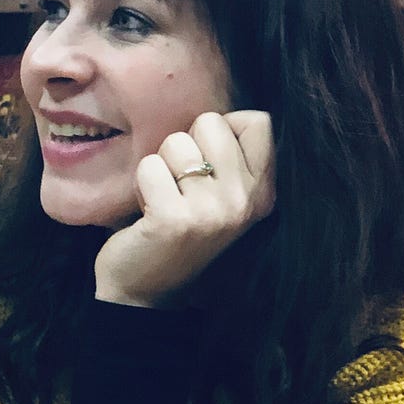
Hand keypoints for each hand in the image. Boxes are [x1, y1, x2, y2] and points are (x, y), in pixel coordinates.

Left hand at [94, 111, 274, 308]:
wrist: (145, 291)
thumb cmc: (178, 229)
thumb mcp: (220, 196)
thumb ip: (231, 157)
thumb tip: (226, 111)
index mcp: (263, 192)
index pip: (258, 121)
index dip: (222, 128)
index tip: (207, 162)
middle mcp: (245, 202)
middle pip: (211, 122)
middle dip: (185, 145)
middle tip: (180, 186)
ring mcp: (212, 212)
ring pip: (176, 142)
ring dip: (160, 167)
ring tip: (164, 199)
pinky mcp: (175, 220)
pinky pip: (149, 167)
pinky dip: (141, 184)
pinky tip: (148, 212)